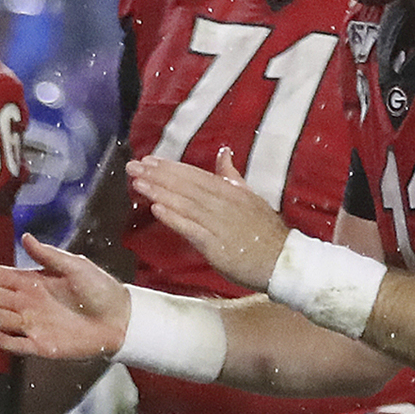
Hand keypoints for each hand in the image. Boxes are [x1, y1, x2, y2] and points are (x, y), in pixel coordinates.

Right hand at [0, 243, 128, 360]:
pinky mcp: (42, 344)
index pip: (4, 276)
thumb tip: (26, 238)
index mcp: (37, 283)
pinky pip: (17, 344)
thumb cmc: (101, 290)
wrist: (120, 318)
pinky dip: (4, 340)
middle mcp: (31, 303)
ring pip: (2, 318)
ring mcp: (35, 324)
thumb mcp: (76, 266)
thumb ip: (49, 255)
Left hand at [129, 147, 289, 289]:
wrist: (282, 261)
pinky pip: (192, 228)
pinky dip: (174, 218)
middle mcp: (223, 203)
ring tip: (138, 182)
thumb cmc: (265, 232)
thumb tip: (223, 152)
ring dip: (160, 192)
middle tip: (133, 166)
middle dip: (158, 175)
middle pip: (186, 186)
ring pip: (185, 204)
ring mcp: (219, 223)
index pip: (195, 175)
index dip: (170, 167)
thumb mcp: (250, 196)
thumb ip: (232, 176)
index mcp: (230, 191)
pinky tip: (157, 208)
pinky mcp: (216, 245)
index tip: (149, 160)